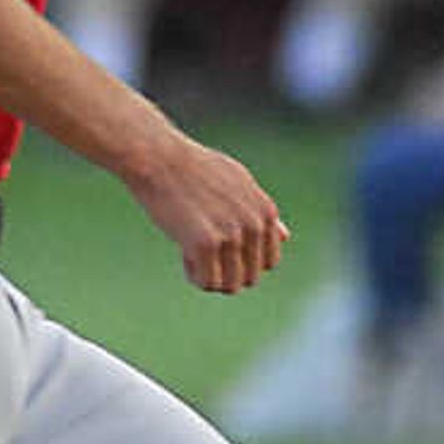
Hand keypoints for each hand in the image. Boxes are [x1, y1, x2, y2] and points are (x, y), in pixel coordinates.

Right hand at [127, 135, 289, 293]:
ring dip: (210, 276)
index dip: (243, 260)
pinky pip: (206, 283)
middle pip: (249, 278)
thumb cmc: (195, 169)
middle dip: (226, 271)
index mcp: (266, 211)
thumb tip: (285, 236)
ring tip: (193, 250)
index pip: (269, 262)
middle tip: (203, 249)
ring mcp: (231, 235)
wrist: (159, 158)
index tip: (221, 244)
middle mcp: (254, 224)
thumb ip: (261, 212)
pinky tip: (183, 252)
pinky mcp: (205, 244)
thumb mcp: (239, 183)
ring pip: (229, 285)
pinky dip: (194, 274)